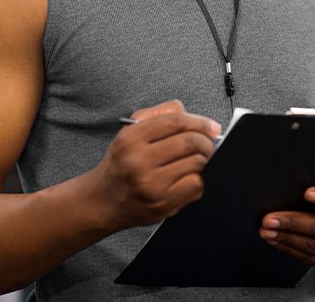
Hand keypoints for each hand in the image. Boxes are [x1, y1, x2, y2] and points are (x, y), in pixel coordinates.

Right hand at [92, 100, 220, 229]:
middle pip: (189, 142)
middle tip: (208, 143)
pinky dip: (198, 179)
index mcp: (131, 139)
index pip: (175, 121)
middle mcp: (139, 161)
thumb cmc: (121, 165)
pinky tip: (187, 177)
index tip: (212, 126)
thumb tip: (186, 111)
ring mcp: (151, 185)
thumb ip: (157, 114)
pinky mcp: (162, 204)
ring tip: (195, 160)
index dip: (199, 122)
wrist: (103, 201)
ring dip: (203, 160)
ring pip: (196, 163)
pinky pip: (195, 185)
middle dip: (206, 141)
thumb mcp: (129, 132)